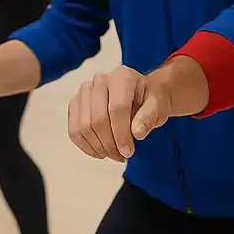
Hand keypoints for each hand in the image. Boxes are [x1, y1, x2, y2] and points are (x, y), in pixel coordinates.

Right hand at [68, 59, 204, 161]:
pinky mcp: (76, 103)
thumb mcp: (158, 107)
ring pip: (84, 126)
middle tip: (121, 156)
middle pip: (98, 119)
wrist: (141, 94)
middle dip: (109, 144)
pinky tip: (100, 153)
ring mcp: (85, 90)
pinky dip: (85, 146)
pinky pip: (74, 129)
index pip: (117, 109)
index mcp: (122, 76)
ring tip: (113, 155)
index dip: (121, 134)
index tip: (128, 152)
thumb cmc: (150, 100)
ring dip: (98, 147)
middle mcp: (100, 80)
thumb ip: (149, 118)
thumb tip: (137, 133)